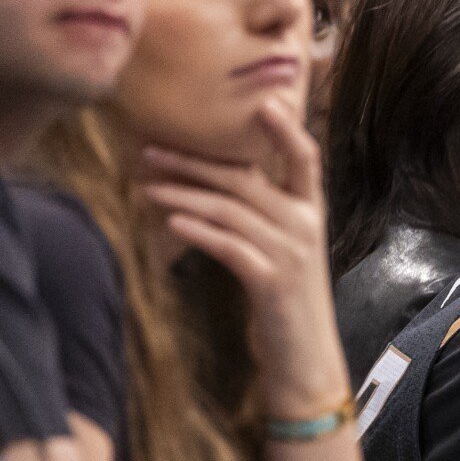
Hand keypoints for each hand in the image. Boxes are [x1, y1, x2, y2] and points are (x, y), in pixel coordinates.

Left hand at [140, 99, 346, 417]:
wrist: (305, 358)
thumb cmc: (287, 301)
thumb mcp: (284, 250)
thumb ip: (263, 215)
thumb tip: (217, 180)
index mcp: (311, 215)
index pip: (305, 160)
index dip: (286, 130)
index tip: (262, 102)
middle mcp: (305, 229)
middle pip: (246, 180)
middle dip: (194, 163)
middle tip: (151, 152)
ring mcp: (291, 255)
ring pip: (230, 210)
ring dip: (183, 195)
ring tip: (147, 188)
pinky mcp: (272, 283)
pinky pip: (230, 247)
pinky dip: (199, 231)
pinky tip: (172, 221)